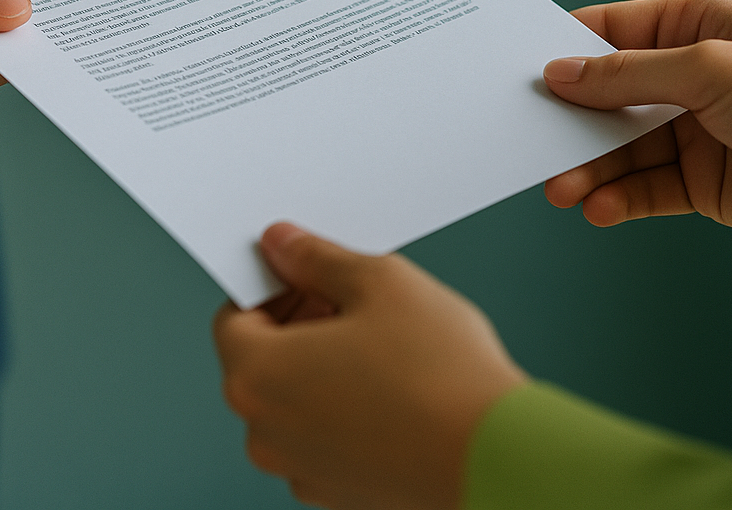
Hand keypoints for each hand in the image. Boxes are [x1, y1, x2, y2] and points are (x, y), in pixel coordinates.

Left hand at [213, 223, 525, 509]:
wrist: (498, 459)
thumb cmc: (442, 377)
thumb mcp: (378, 282)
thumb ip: (317, 259)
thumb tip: (283, 247)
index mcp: (257, 376)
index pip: (233, 316)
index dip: (274, 287)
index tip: (310, 276)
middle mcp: (266, 434)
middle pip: (261, 361)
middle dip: (300, 325)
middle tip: (353, 304)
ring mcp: (302, 470)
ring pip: (294, 403)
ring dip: (323, 370)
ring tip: (383, 349)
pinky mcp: (340, 494)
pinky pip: (324, 439)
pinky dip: (346, 412)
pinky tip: (395, 393)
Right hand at [542, 0, 731, 251]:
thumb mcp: (712, 71)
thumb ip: (629, 75)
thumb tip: (560, 73)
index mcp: (696, 26)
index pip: (610, 32)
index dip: (563, 51)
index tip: (518, 76)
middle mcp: (690, 75)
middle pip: (606, 95)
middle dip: (569, 121)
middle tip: (530, 144)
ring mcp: (695, 130)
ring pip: (620, 148)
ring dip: (589, 168)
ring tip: (562, 189)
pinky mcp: (703, 182)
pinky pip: (645, 188)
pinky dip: (620, 198)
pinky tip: (602, 208)